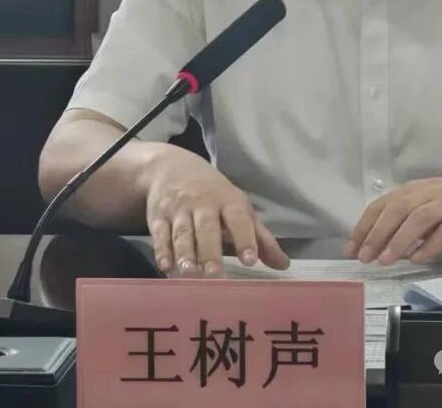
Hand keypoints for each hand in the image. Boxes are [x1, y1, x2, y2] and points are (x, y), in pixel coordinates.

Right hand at [144, 148, 289, 276]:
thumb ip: (260, 237)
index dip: (245, 239)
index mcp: (229, 201)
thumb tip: (283, 265)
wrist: (171, 167)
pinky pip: (159, 234)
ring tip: (190, 273)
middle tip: (215, 275)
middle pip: (207, 228)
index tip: (250, 260)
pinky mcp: (157, 216)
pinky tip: (165, 267)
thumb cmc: (213, 194)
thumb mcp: (239, 208)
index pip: (239, 219)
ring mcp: (179, 210)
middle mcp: (203, 204)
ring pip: (182, 233)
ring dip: (185, 254)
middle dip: (210, 251)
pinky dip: (162, 250)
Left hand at [344, 166, 441, 264]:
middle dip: (377, 233)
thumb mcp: (434, 202)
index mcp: (417, 189)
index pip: (383, 204)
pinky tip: (419, 260)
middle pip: (397, 209)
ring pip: (419, 218)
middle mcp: (430, 193)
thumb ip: (411, 219)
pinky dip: (431, 245)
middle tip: (364, 257)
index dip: (365, 225)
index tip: (351, 247)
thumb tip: (386, 244)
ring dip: (400, 239)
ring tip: (386, 261)